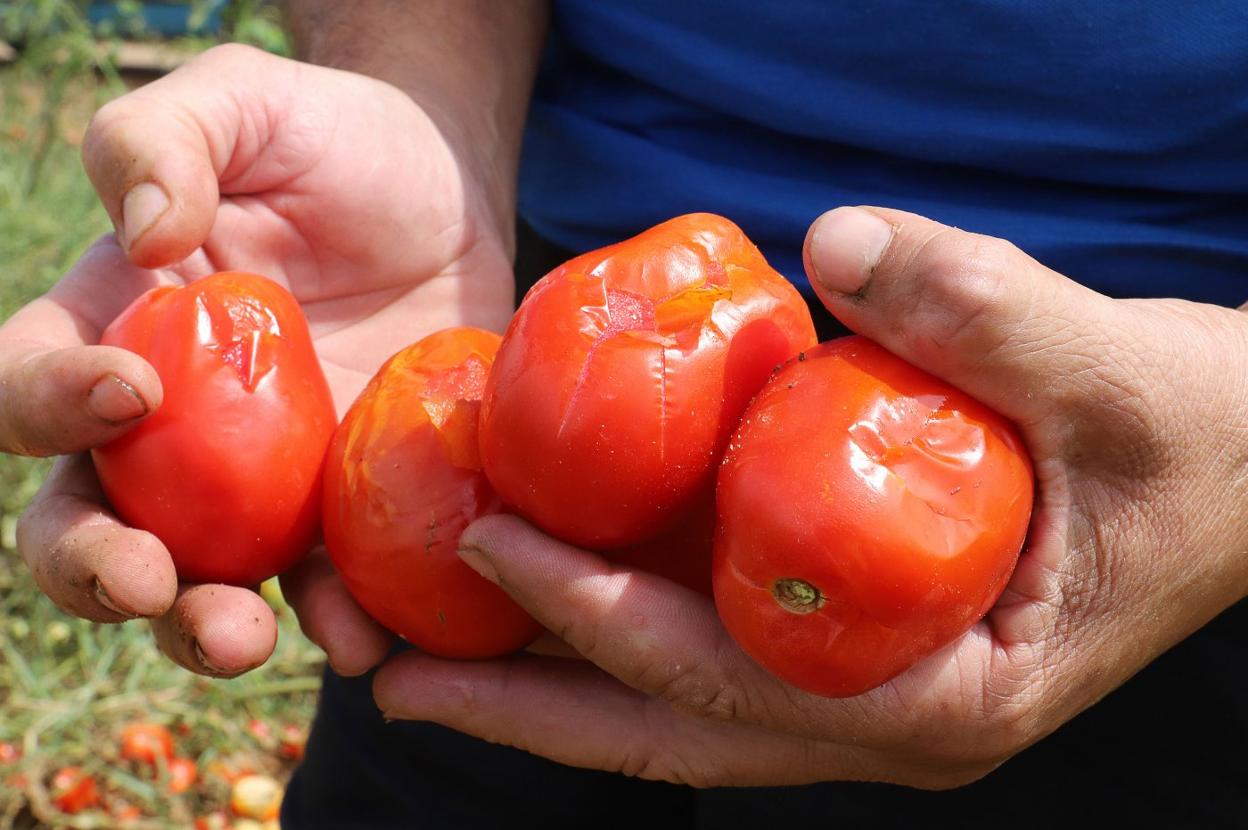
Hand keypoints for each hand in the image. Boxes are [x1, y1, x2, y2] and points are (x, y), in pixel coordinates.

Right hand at [8, 44, 513, 677]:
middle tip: (145, 580)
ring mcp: (257, 479)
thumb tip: (140, 237)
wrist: (447, 191)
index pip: (28, 386)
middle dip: (95, 567)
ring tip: (241, 639)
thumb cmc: (332, 139)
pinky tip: (360, 636)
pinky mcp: (343, 504)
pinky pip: (325, 582)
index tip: (128, 391)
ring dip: (199, 628)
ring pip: (197, 579)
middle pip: (86, 519)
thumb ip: (161, 140)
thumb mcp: (243, 101)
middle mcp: (167, 427)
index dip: (44, 407)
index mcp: (111, 332)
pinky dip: (335, 619)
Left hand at [373, 206, 1247, 786]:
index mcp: (952, 695)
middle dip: (535, 710)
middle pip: (681, 731)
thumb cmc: (1203, 438)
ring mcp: (865, 684)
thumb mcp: (1119, 369)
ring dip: (553, 686)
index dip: (608, 623)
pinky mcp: (851, 631)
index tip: (496, 546)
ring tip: (423, 655)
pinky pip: (712, 646)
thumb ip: (986, 310)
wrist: (1246, 462)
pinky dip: (617, 625)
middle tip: (393, 678)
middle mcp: (890, 714)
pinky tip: (537, 587)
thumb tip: (833, 246)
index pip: (745, 680)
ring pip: (683, 709)